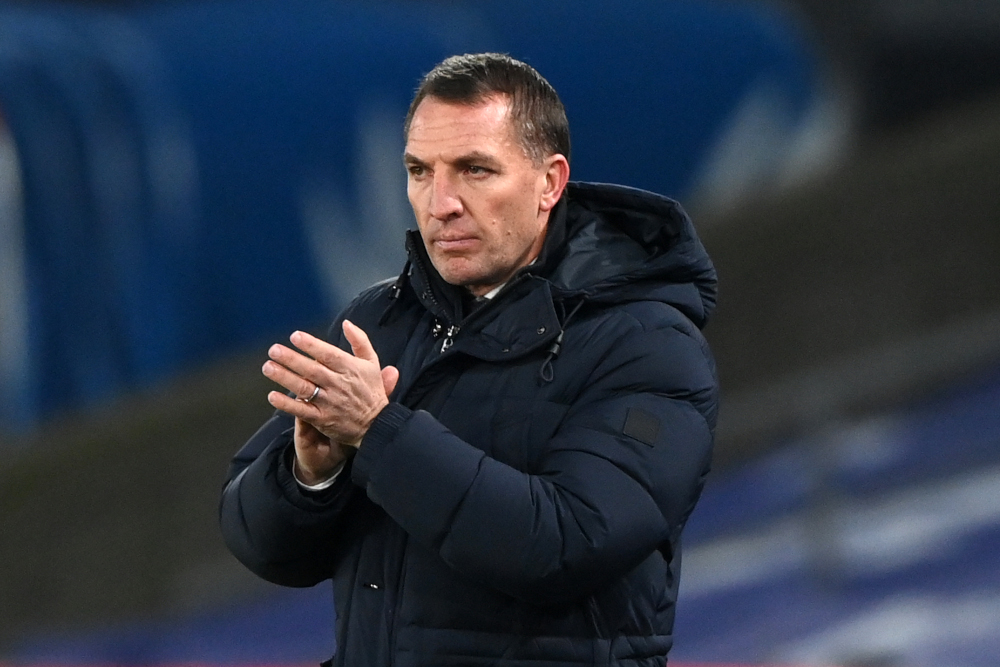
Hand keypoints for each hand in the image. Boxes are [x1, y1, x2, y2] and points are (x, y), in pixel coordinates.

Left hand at [262, 321, 399, 479]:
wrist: (377, 426)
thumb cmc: (371, 391)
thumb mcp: (372, 363)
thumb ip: (360, 341)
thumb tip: (347, 323)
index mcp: (351, 369)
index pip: (328, 354)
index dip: (311, 345)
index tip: (294, 336)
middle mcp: (339, 384)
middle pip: (312, 370)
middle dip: (292, 359)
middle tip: (274, 350)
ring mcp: (330, 402)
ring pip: (304, 388)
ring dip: (285, 377)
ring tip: (268, 367)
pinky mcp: (323, 419)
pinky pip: (302, 410)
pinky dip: (287, 404)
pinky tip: (273, 396)